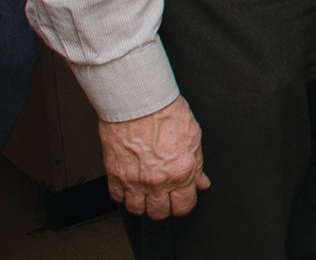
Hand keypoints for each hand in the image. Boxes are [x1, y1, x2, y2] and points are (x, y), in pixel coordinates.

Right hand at [98, 96, 209, 219]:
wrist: (139, 102)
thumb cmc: (166, 113)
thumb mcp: (193, 137)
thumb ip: (197, 165)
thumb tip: (201, 181)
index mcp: (180, 171)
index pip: (184, 206)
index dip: (184, 204)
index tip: (182, 200)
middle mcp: (157, 180)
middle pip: (160, 213)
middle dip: (164, 207)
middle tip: (165, 196)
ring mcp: (134, 180)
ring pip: (137, 210)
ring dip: (143, 204)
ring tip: (147, 192)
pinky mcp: (114, 175)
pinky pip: (117, 197)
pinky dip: (123, 194)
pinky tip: (130, 184)